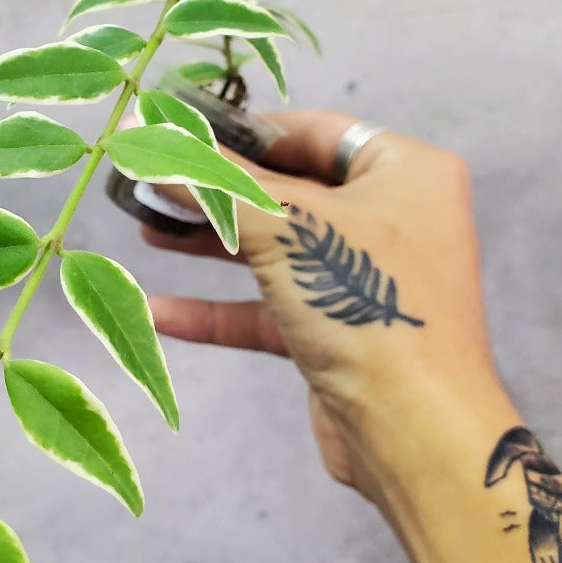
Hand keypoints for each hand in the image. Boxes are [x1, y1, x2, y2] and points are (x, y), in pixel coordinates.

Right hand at [141, 109, 508, 500]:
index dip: (247, 132)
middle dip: (218, 193)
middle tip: (155, 183)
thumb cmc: (367, 305)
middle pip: (289, 193)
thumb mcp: (285, 228)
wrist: (413, 430)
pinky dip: (217, 308)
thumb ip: (216, 185)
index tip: (187, 134)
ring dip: (211, 245)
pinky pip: (270, 309)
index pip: (316, 133)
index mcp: (405, 172)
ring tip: (148, 231)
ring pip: (275, 252)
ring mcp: (363, 282)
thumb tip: (151, 142)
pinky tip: (159, 310)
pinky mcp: (338, 334)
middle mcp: (391, 221)